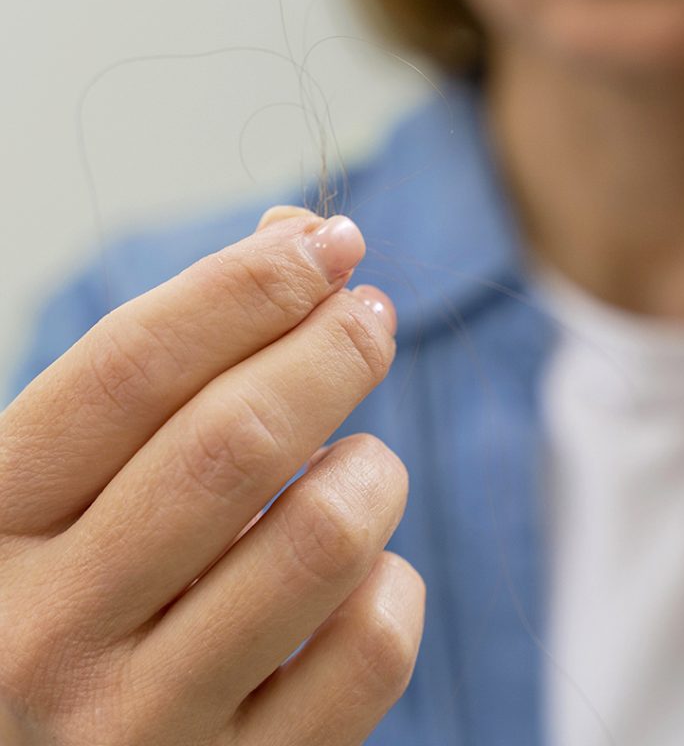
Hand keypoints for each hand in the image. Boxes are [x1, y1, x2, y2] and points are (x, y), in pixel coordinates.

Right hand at [0, 205, 424, 745]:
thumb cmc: (74, 590)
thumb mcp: (74, 477)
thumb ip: (174, 356)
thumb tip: (295, 236)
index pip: (132, 366)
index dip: (248, 285)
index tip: (330, 241)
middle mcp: (42, 633)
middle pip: (234, 442)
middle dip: (330, 351)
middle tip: (370, 317)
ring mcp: (137, 728)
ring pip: (319, 541)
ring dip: (370, 474)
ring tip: (361, 465)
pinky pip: (370, 649)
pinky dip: (392, 585)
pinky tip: (360, 577)